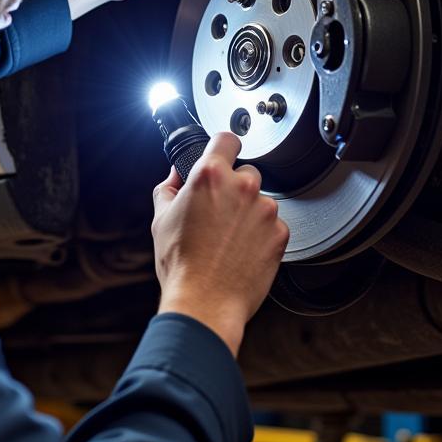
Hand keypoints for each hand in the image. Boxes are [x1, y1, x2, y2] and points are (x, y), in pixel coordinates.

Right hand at [151, 133, 289, 356]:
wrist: (205, 302)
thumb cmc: (182, 265)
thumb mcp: (161, 220)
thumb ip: (168, 189)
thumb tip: (174, 178)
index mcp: (210, 176)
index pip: (227, 138)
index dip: (224, 145)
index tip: (224, 153)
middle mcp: (242, 187)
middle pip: (246, 172)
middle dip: (235, 188)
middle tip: (219, 213)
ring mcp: (264, 210)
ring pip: (261, 201)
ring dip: (249, 213)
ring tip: (229, 239)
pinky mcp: (280, 233)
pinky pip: (274, 225)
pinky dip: (262, 234)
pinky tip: (242, 250)